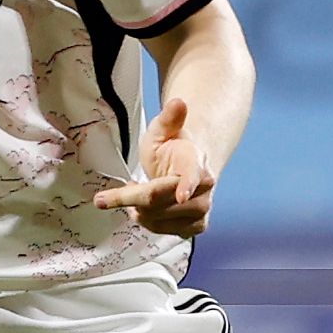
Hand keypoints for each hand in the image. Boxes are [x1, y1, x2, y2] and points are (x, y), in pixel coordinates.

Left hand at [96, 96, 217, 236]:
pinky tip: (147, 208)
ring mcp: (202, 211)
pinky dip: (147, 220)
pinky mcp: (196, 228)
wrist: (191, 166)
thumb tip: (179, 102)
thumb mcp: (163, 130)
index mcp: (197, 163)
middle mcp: (204, 191)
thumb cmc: (174, 147)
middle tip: (128, 185)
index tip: (181, 193)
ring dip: (139, 209)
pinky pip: (161, 230)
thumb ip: (169, 118)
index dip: (187, 186)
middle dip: (132, 196)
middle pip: (157, 201)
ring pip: (155, 219)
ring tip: (140, 192)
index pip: (191, 177)